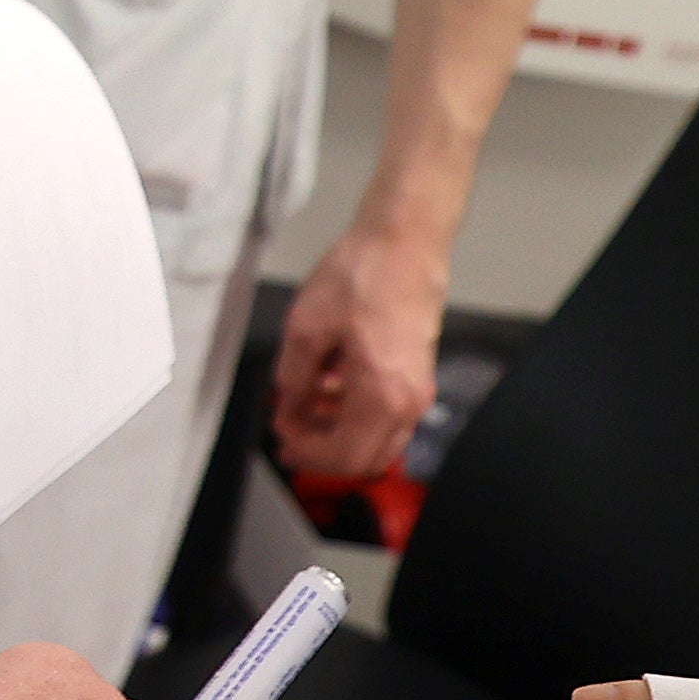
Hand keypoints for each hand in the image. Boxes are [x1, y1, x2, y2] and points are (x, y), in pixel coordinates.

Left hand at [272, 222, 447, 479]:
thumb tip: (290, 410)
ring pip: (377, 440)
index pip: (344, 456)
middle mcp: (409, 404)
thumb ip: (293, 379)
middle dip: (322, 451)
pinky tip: (329, 385)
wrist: (405, 241)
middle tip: (289, 430)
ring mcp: (419, 391)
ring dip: (338, 432)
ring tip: (303, 404)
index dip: (307, 453)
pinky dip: (355, 413)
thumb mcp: (306, 327)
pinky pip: (387, 415)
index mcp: (383, 396)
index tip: (280, 431)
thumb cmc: (359, 277)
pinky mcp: (419, 375)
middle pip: (364, 458)